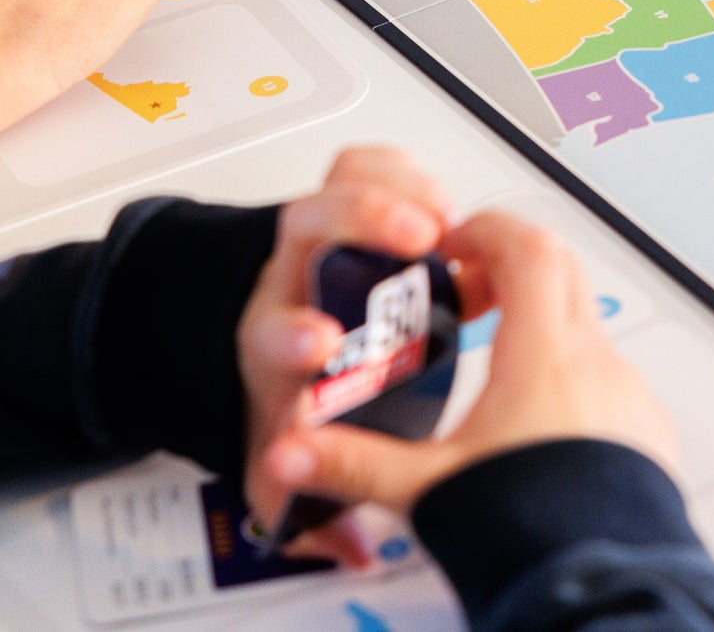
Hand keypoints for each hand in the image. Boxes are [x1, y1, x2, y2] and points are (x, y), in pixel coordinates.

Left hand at [238, 147, 459, 567]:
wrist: (267, 336)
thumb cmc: (291, 388)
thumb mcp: (289, 455)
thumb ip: (312, 498)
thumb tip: (350, 549)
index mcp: (271, 344)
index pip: (269, 332)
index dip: (295, 335)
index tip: (326, 345)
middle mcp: (291, 276)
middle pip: (306, 223)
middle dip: (361, 221)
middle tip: (416, 237)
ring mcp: (317, 232)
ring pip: (337, 182)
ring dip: (396, 188)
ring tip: (445, 215)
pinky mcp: (346, 202)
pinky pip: (367, 164)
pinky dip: (407, 171)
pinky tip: (443, 197)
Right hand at [257, 208, 678, 521]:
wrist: (602, 592)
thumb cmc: (527, 534)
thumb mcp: (425, 490)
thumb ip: (352, 461)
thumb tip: (289, 451)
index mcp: (542, 355)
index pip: (527, 248)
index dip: (488, 230)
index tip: (456, 240)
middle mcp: (594, 363)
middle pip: (562, 270)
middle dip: (514, 262)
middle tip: (472, 282)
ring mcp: (629, 396)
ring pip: (588, 326)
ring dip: (544, 323)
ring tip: (497, 357)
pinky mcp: (646, 432)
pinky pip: (610, 377)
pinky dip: (572, 375)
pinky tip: (538, 420)